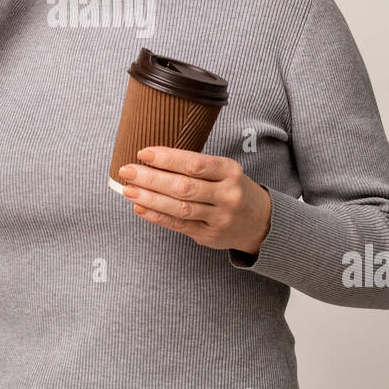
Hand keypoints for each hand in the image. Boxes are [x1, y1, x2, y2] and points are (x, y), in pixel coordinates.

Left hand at [116, 146, 272, 255]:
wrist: (260, 221)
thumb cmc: (234, 188)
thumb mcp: (225, 170)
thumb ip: (196, 166)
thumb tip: (152, 159)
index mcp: (230, 171)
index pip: (194, 163)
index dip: (167, 159)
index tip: (143, 153)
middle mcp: (227, 195)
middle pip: (184, 187)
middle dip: (151, 178)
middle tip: (127, 171)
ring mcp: (219, 218)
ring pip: (179, 208)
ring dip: (150, 198)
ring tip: (128, 190)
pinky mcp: (209, 235)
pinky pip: (178, 225)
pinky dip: (157, 216)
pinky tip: (140, 207)